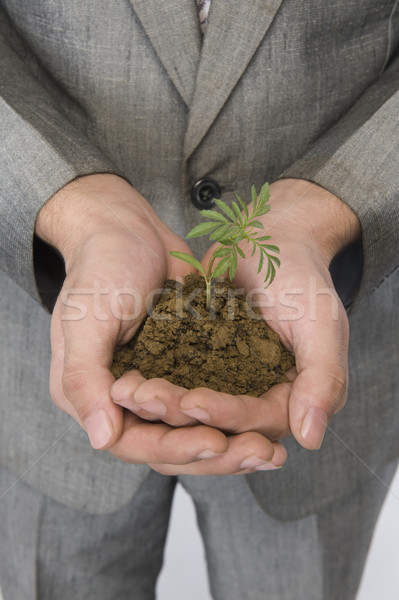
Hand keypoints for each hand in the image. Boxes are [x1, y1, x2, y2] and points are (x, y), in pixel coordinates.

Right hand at [37, 174, 285, 474]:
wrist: (126, 229)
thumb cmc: (98, 270)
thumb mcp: (84, 322)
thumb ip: (85, 380)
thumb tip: (102, 438)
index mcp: (94, 397)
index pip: (135, 442)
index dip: (176, 447)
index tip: (216, 442)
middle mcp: (124, 401)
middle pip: (172, 444)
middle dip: (216, 453)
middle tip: (261, 453)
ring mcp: (158, 383)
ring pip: (196, 428)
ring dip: (233, 439)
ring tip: (273, 447)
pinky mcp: (184, 365)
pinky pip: (212, 397)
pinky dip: (237, 409)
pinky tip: (270, 417)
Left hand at [111, 178, 360, 451]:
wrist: (270, 240)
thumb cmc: (301, 276)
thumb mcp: (321, 324)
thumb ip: (323, 379)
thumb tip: (310, 438)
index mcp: (293, 398)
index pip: (260, 422)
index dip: (227, 416)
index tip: (193, 402)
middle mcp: (260, 398)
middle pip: (221, 424)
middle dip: (184, 417)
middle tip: (147, 399)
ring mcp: (229, 383)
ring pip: (194, 408)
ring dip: (162, 405)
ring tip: (130, 391)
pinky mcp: (202, 364)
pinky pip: (177, 380)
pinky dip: (155, 381)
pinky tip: (127, 377)